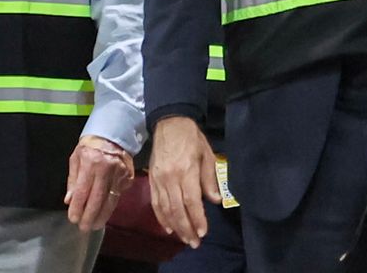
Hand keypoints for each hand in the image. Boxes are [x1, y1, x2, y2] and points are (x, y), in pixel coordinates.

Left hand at [64, 135, 133, 230]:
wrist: (113, 134)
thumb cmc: (90, 147)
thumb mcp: (76, 158)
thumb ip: (72, 180)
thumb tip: (69, 200)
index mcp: (90, 162)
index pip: (83, 190)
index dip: (78, 207)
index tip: (73, 219)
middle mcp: (106, 169)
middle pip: (98, 199)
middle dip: (90, 216)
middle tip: (84, 228)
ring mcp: (119, 174)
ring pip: (111, 201)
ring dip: (102, 216)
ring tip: (95, 225)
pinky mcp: (128, 177)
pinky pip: (119, 196)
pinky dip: (111, 206)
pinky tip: (105, 213)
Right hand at [148, 116, 219, 247]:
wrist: (169, 123)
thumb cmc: (192, 139)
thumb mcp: (207, 155)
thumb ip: (209, 179)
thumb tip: (214, 200)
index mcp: (186, 171)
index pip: (191, 201)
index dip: (197, 219)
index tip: (203, 232)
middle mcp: (170, 178)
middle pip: (177, 209)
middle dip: (186, 229)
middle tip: (194, 243)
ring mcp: (159, 180)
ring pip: (165, 209)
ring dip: (175, 227)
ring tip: (184, 238)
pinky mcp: (152, 179)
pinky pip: (156, 203)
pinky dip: (161, 217)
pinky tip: (168, 228)